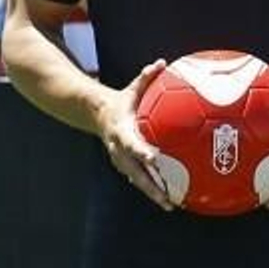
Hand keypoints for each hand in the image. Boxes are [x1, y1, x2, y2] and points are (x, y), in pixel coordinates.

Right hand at [96, 59, 174, 210]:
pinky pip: (141, 179)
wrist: (97, 115)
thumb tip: (160, 62)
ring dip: (153, 193)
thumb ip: (146, 77)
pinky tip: (171, 198)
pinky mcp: (126, 166)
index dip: (141, 151)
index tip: (154, 158)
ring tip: (172, 205)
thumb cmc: (120, 102)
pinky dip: (153, 190)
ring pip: (138, 181)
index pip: (132, 143)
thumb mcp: (131, 89)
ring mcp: (122, 161)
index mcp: (121, 132)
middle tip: (168, 197)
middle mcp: (120, 150)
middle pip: (135, 172)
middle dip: (151, 186)